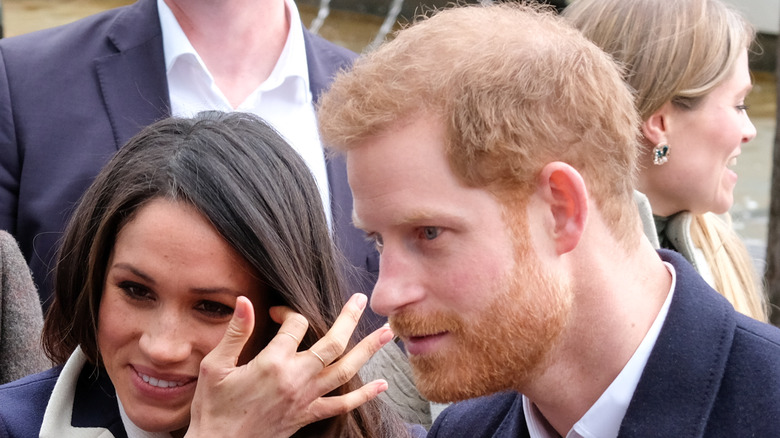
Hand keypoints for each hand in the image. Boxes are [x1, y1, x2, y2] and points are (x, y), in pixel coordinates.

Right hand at [185, 293, 393, 437]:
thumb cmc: (214, 407)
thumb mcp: (216, 366)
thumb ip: (235, 332)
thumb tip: (246, 301)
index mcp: (272, 362)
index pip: (294, 325)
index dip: (288, 312)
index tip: (278, 313)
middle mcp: (295, 378)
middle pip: (332, 343)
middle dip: (348, 318)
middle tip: (361, 299)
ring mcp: (305, 398)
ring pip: (345, 371)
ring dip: (368, 350)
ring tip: (388, 334)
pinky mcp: (307, 415)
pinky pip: (342, 406)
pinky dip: (364, 396)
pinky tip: (382, 385)